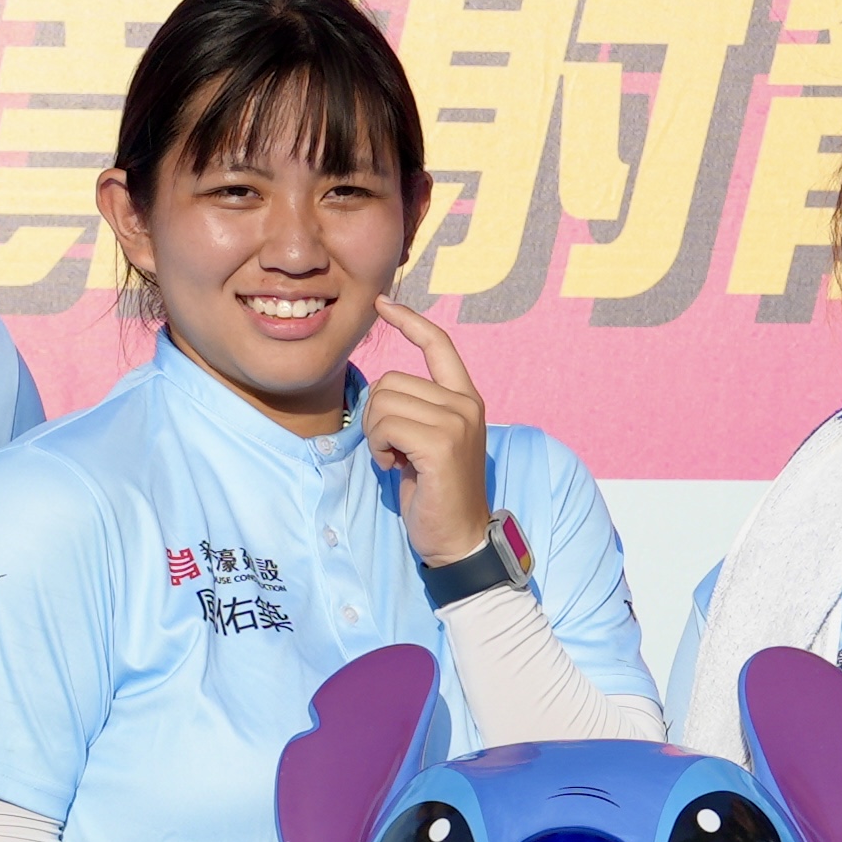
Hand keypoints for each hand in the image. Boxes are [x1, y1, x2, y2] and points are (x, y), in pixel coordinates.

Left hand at [361, 306, 503, 571]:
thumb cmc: (437, 492)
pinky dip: (379, 448)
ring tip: (397, 459)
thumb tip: (385, 386)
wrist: (459, 538)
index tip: (381, 304)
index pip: (438, 343)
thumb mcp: (430, 441)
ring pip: (383, 402)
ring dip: (376, 434)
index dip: (408, 321)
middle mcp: (465, 403)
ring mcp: (456, 421)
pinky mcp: (441, 444)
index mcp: (465, 398)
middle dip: (376, 415)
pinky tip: (396, 468)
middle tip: (393, 449)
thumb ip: (418, 409)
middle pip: (390, 380)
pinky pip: (385, 425)